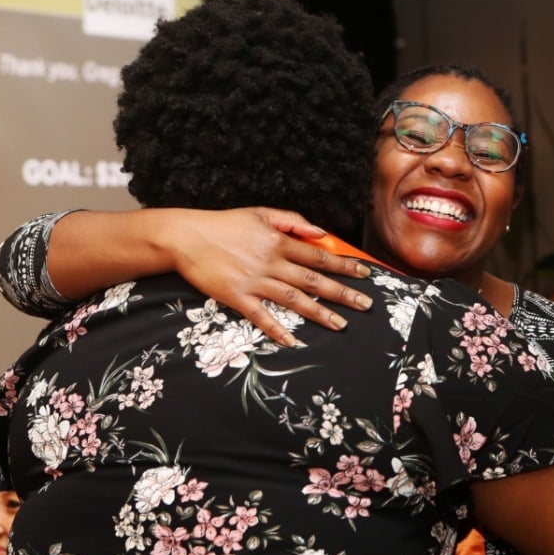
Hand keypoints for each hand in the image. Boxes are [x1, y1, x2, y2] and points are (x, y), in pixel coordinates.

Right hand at [161, 207, 373, 346]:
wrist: (187, 236)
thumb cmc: (224, 224)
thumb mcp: (260, 213)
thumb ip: (292, 220)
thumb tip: (320, 231)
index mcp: (279, 241)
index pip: (319, 255)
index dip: (344, 266)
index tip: (364, 274)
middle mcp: (272, 262)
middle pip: (313, 280)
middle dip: (342, 293)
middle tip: (366, 305)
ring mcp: (255, 281)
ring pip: (294, 300)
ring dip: (320, 314)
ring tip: (341, 325)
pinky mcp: (237, 297)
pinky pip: (261, 316)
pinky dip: (277, 329)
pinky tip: (293, 341)